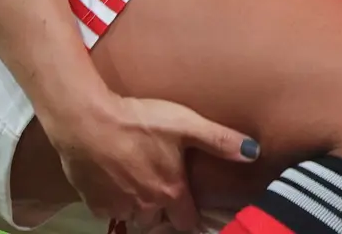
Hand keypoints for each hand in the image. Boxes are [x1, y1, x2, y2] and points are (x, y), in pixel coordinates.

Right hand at [44, 93, 256, 230]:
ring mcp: (117, 206)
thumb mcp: (185, 123)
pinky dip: (111, 199)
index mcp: (170, 192)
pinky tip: (112, 178)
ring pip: (132, 216)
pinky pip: (106, 209)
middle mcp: (145, 206)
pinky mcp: (92, 202)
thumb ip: (220, 140)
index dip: (190, 215)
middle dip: (161, 211)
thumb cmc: (139, 120)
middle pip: (157, 221)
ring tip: (136, 183)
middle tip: (161, 190)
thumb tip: (254, 152)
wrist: (87, 121)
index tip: (191, 207)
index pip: (187, 222)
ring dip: (136, 205)